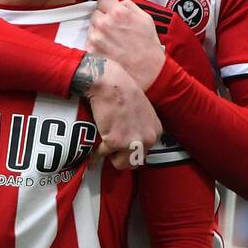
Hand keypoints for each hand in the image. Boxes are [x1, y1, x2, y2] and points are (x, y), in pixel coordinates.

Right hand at [74, 55, 161, 169]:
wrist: (110, 83)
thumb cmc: (122, 92)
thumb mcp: (141, 111)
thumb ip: (140, 127)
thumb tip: (131, 140)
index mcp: (156, 132)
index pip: (144, 153)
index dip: (129, 151)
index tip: (118, 147)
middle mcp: (148, 139)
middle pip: (134, 162)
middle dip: (120, 156)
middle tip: (109, 148)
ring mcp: (133, 142)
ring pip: (120, 164)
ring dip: (109, 155)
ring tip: (101, 145)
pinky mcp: (115, 142)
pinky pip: (102, 154)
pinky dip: (95, 150)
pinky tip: (92, 145)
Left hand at [87, 0, 165, 88]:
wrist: (146, 69)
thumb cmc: (147, 45)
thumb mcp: (145, 18)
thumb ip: (129, 6)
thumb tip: (118, 2)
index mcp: (118, 12)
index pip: (102, 0)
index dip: (108, 6)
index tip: (110, 11)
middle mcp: (104, 23)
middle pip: (95, 14)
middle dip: (103, 19)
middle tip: (114, 29)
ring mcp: (95, 37)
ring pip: (91, 28)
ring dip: (98, 32)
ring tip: (113, 41)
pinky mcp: (90, 50)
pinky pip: (89, 41)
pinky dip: (96, 44)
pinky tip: (108, 49)